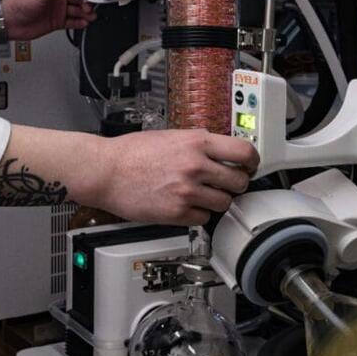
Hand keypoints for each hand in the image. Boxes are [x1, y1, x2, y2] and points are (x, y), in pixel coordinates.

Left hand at [2, 0, 96, 40]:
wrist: (10, 21)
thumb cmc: (21, 3)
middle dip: (87, 3)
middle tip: (91, 7)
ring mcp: (58, 10)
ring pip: (77, 11)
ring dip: (85, 14)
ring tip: (91, 16)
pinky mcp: (56, 22)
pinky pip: (72, 22)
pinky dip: (79, 23)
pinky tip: (84, 24)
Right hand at [92, 130, 259, 225]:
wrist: (105, 171)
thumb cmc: (129, 154)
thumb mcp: (169, 136)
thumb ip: (196, 143)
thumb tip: (217, 150)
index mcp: (196, 142)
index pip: (244, 152)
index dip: (252, 162)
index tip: (250, 166)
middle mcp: (196, 166)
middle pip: (239, 181)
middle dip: (235, 184)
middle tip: (226, 185)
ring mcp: (188, 191)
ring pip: (224, 203)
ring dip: (216, 201)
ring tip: (200, 196)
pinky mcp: (177, 213)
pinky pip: (203, 219)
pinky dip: (196, 215)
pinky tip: (184, 206)